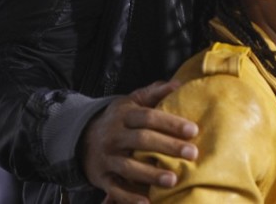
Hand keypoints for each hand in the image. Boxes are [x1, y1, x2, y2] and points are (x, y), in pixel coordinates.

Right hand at [81, 80, 198, 203]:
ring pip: (129, 167)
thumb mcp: (132, 101)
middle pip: (142, 140)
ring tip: (173, 180)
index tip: (193, 130)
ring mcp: (107, 158)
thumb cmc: (119, 119)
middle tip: (193, 153)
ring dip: (151, 174)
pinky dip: (129, 198)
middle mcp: (114, 136)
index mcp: (124, 115)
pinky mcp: (101, 178)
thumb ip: (154, 92)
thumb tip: (178, 84)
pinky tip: (147, 202)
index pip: (149, 117)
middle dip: (168, 147)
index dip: (171, 123)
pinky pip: (114, 189)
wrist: (82, 138)